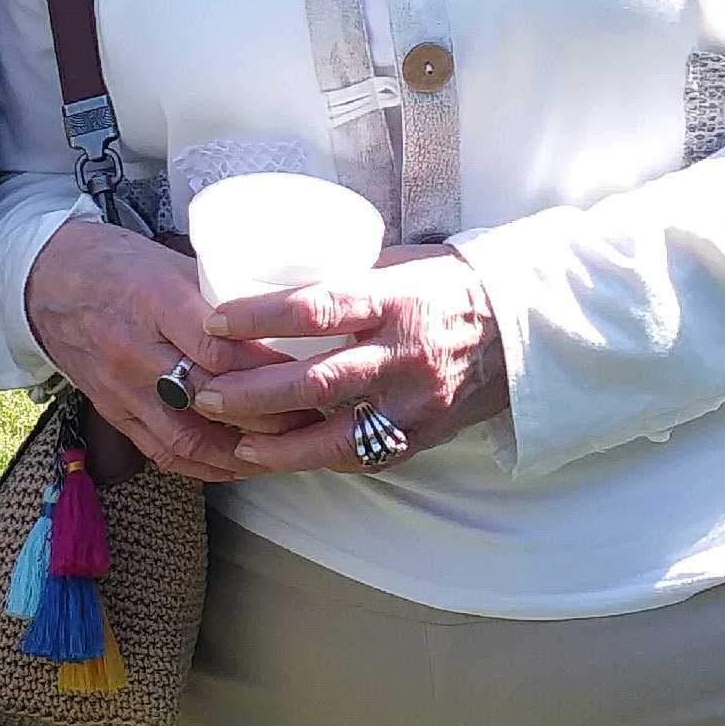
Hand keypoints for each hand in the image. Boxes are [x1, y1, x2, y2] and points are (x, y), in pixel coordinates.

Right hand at [24, 219, 301, 482]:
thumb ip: (218, 293)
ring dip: (243, 454)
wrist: (45, 281)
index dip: (269, 366)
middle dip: (270, 415)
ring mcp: (122, 388)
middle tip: (316, 416)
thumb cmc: (118, 263)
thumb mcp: (170, 261)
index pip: (219, 347)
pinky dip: (206, 467)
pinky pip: (163, 452)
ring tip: (287, 453)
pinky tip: (240, 466)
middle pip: (212, 398)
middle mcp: (137, 351)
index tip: (311, 369)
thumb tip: (282, 310)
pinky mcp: (114, 412)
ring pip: (189, 438)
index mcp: (156, 301)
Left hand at [190, 246, 508, 474]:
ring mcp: (414, 403)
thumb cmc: (445, 285)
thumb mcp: (395, 265)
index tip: (213, 323)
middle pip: (315, 381)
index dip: (258, 318)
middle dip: (252, 393)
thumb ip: (340, 279)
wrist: (519, 327)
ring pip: (336, 435)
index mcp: (393, 299)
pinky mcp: (422, 436)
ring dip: (277, 443)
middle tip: (204, 393)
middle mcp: (404, 354)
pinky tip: (280, 458)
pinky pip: (362, 456)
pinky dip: (317, 460)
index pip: (315, 309)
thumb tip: (267, 281)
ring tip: (233, 440)